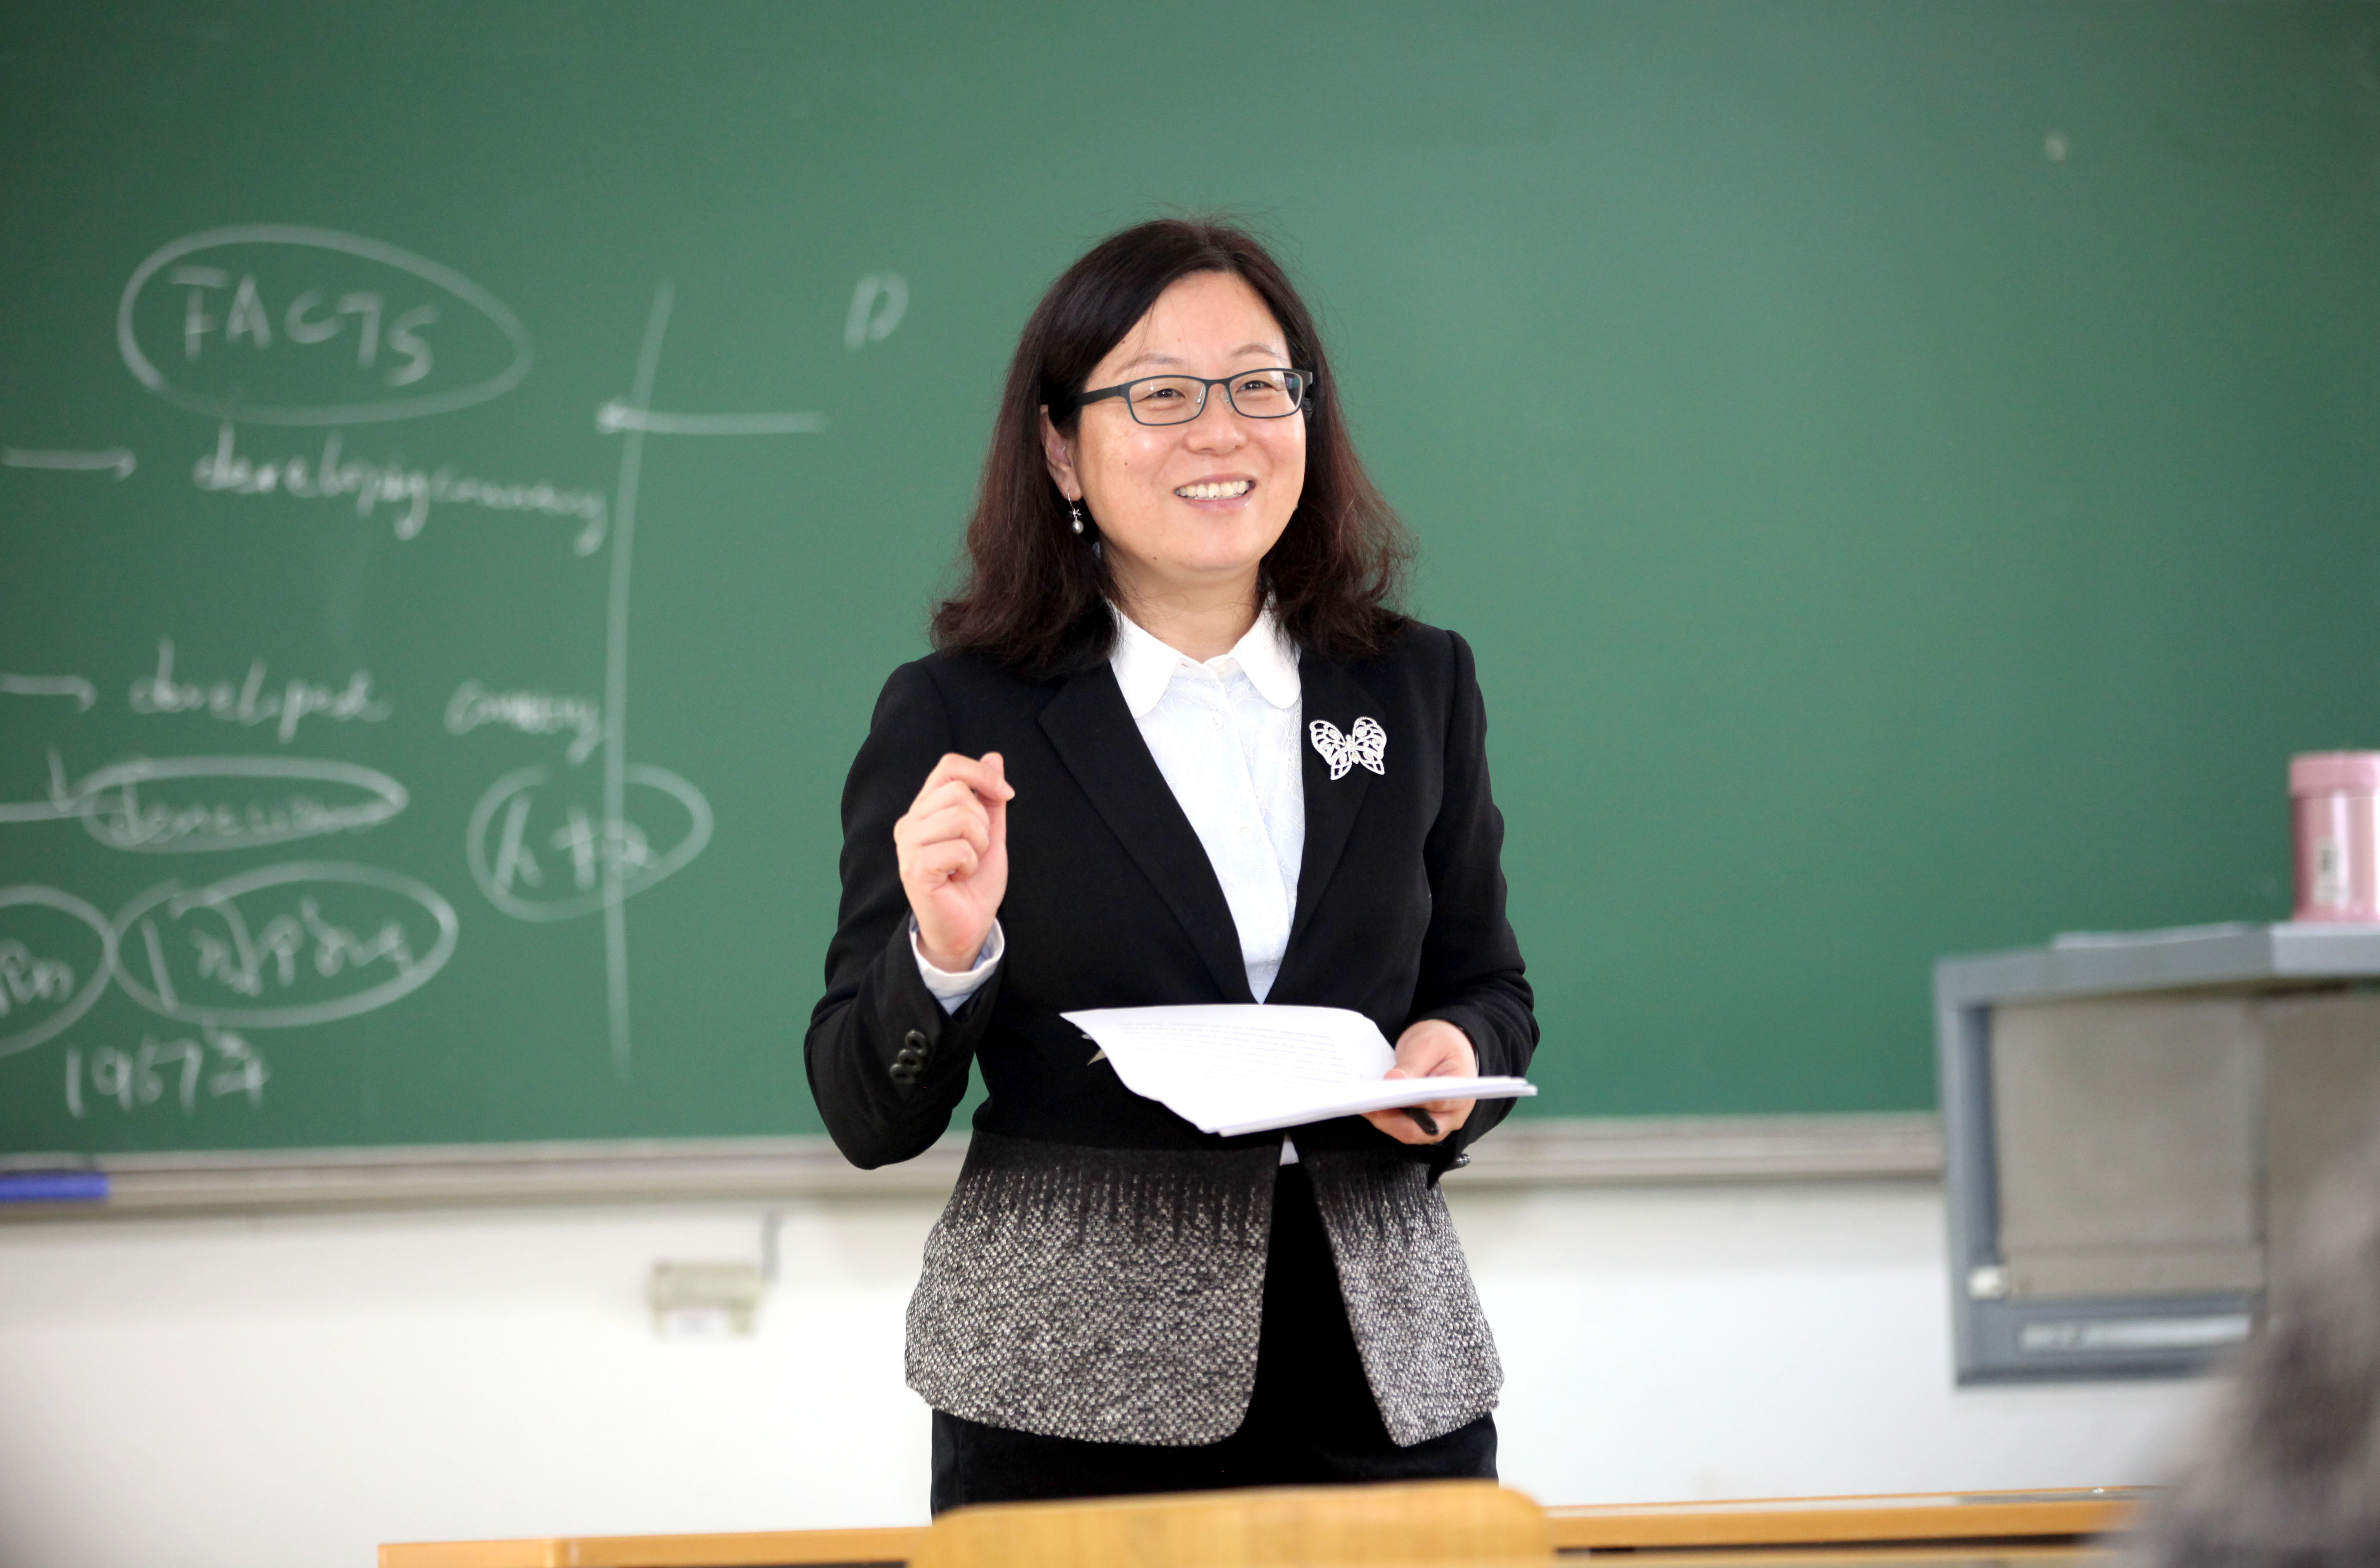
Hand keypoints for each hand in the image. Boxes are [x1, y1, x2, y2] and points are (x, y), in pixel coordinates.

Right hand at [893, 752, 1012, 971]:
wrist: (967, 928)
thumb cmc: (974, 884)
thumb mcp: (991, 834)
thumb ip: (990, 798)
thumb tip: (993, 757)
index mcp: (925, 809)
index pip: (948, 766)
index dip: (981, 774)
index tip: (1007, 795)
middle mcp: (910, 823)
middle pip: (958, 791)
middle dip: (983, 822)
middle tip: (977, 850)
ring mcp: (908, 845)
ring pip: (960, 817)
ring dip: (979, 844)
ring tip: (968, 864)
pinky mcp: (914, 868)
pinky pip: (958, 848)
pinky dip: (970, 863)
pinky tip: (959, 877)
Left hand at [1361, 1019, 1477, 1144]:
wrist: (1445, 1043)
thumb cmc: (1441, 1043)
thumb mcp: (1427, 1046)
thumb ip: (1412, 1065)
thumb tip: (1393, 1080)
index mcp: (1460, 1094)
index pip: (1436, 1104)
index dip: (1410, 1102)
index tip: (1386, 1093)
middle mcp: (1451, 1116)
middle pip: (1419, 1129)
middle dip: (1389, 1119)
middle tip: (1366, 1103)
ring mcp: (1435, 1122)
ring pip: (1406, 1131)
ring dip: (1383, 1118)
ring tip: (1363, 1102)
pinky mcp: (1420, 1120)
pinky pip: (1400, 1125)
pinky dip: (1384, 1116)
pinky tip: (1370, 1103)